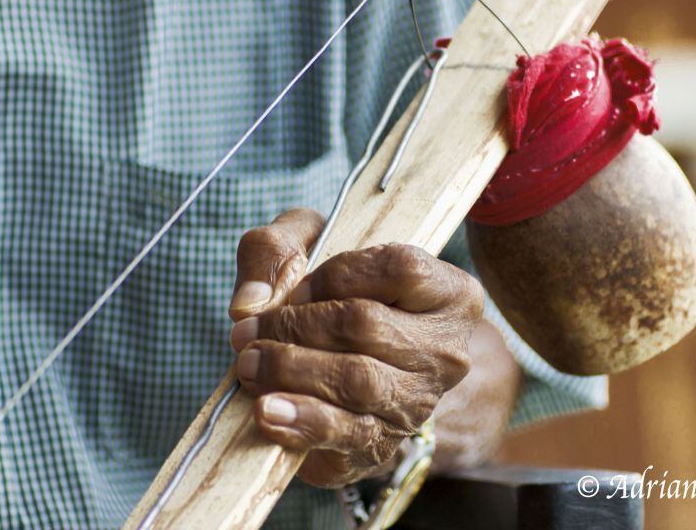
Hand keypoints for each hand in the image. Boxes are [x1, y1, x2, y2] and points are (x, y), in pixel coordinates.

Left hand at [228, 208, 484, 487]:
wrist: (353, 372)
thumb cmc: (336, 298)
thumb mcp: (309, 250)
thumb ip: (273, 250)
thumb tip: (250, 299)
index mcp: (448, 293)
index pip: (399, 269)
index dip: (335, 276)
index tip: (294, 290)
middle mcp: (445, 350)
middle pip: (367, 325)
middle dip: (295, 326)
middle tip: (247, 333)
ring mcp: (420, 402)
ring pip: (357, 381)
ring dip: (290, 371)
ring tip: (248, 367)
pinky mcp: (386, 444)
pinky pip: (347, 434)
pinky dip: (302, 422)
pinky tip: (268, 412)